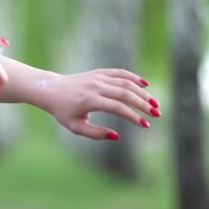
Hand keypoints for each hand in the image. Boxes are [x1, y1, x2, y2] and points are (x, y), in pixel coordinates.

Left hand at [40, 69, 160, 140]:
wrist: (51, 89)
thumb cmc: (63, 111)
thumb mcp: (75, 127)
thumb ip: (95, 133)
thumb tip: (117, 136)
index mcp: (89, 100)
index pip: (117, 107)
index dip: (133, 116)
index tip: (145, 126)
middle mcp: (95, 86)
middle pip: (125, 93)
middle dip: (143, 104)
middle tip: (157, 115)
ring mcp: (98, 77)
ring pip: (125, 82)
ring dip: (142, 92)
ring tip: (154, 104)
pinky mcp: (99, 72)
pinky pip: (119, 72)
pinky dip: (133, 77)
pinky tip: (145, 85)